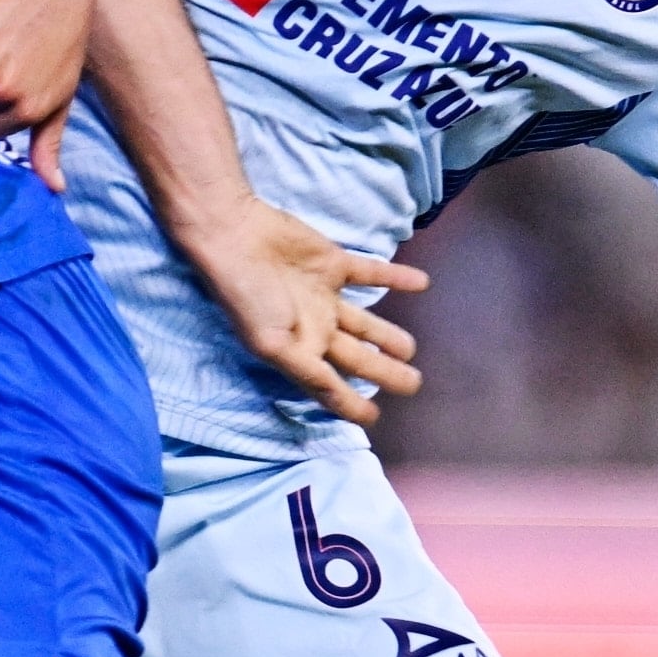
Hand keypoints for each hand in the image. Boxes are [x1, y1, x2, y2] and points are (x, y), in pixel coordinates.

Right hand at [178, 197, 427, 426]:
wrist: (235, 237)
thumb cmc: (248, 296)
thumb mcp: (274, 345)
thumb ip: (310, 372)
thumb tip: (339, 399)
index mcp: (299, 351)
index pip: (330, 386)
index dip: (350, 404)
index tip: (374, 419)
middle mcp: (314, 328)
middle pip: (357, 357)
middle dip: (384, 373)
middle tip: (413, 384)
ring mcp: (324, 296)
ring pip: (365, 323)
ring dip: (388, 336)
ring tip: (411, 349)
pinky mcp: (333, 264)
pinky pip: (371, 274)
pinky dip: (396, 278)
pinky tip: (422, 283)